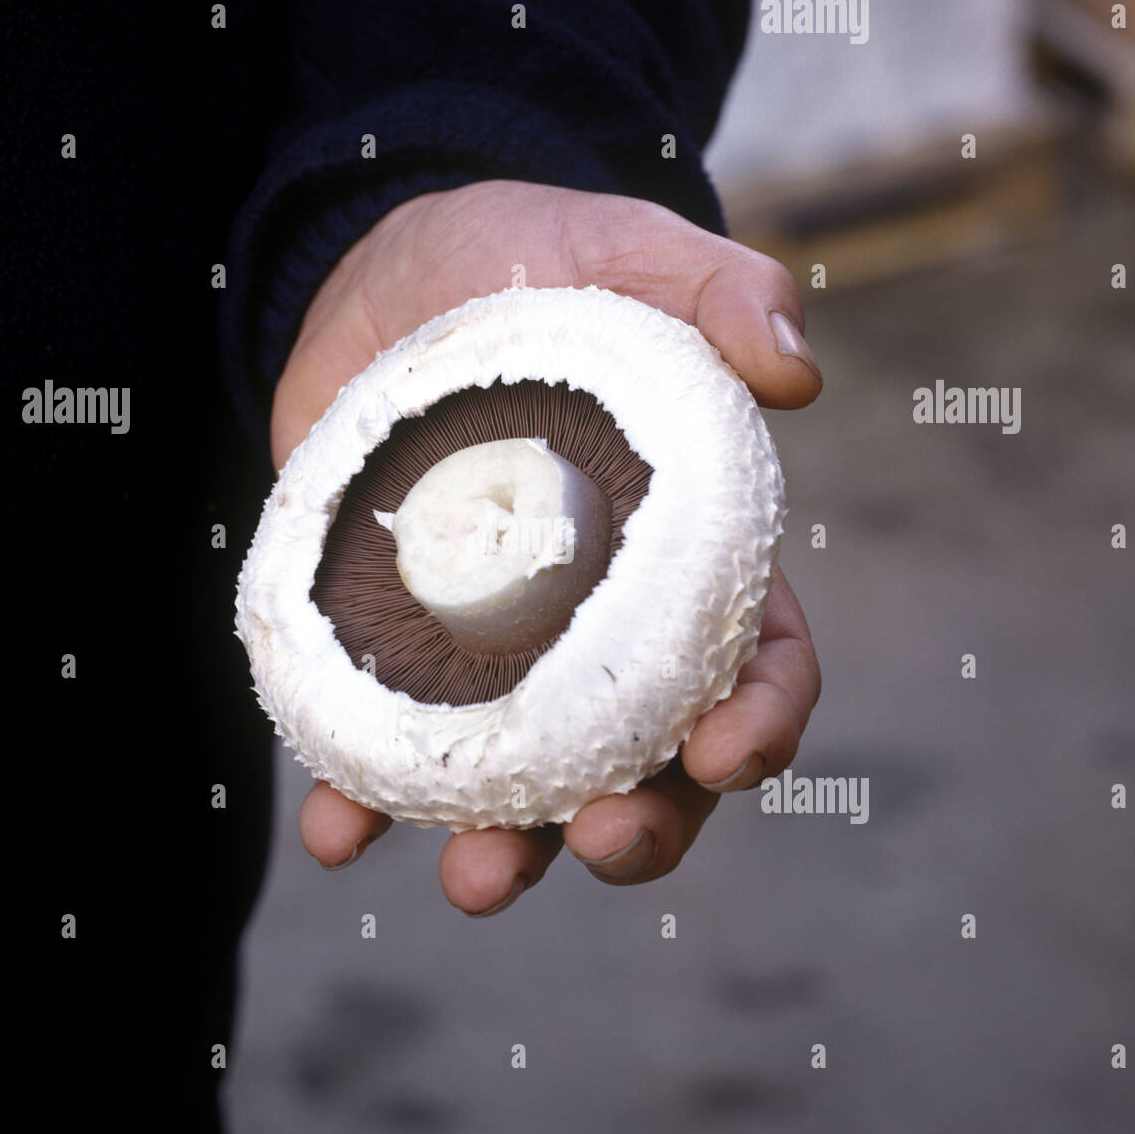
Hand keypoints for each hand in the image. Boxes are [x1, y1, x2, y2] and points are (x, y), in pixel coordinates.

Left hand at [272, 180, 822, 913]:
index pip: (753, 663)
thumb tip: (797, 373)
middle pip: (646, 761)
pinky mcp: (391, 642)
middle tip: (598, 844)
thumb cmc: (533, 263)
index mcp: (683, 560)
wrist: (388, 272)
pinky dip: (362, 801)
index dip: (760, 721)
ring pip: (520, 784)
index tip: (731, 754)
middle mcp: (596, 630)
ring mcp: (493, 648)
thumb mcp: (630, 254)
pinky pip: (383, 743)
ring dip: (506, 849)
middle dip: (642, 825)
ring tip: (474, 879)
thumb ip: (721, 292)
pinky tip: (337, 832)